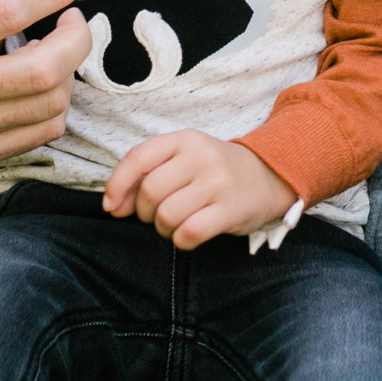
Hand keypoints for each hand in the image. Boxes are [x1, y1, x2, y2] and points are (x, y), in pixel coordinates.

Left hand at [103, 130, 301, 249]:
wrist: (270, 176)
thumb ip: (149, 174)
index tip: (112, 206)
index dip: (117, 185)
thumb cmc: (215, 171)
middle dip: (144, 212)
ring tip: (174, 225)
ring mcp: (218, 182)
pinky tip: (188, 235)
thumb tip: (113, 205)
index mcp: (185, 139)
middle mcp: (201, 157)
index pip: (138, 158)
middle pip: (150, 192)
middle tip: (156, 216)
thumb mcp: (185, 158)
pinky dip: (181, 240)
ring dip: (163, 229)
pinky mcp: (231, 209)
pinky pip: (190, 232)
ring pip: (167, 215)